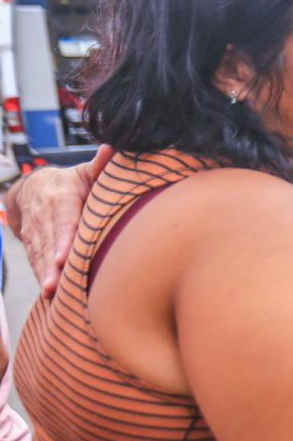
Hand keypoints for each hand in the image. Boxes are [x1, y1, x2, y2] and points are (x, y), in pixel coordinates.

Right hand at [7, 145, 112, 297]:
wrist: (34, 187)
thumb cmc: (73, 183)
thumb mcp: (86, 173)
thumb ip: (100, 165)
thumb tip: (113, 148)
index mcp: (62, 197)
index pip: (63, 219)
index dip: (63, 238)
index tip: (64, 256)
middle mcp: (46, 215)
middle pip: (49, 241)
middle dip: (51, 263)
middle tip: (56, 283)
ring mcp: (37, 230)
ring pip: (39, 253)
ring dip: (43, 274)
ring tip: (50, 292)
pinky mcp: (32, 243)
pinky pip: (35, 260)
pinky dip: (40, 275)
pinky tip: (47, 292)